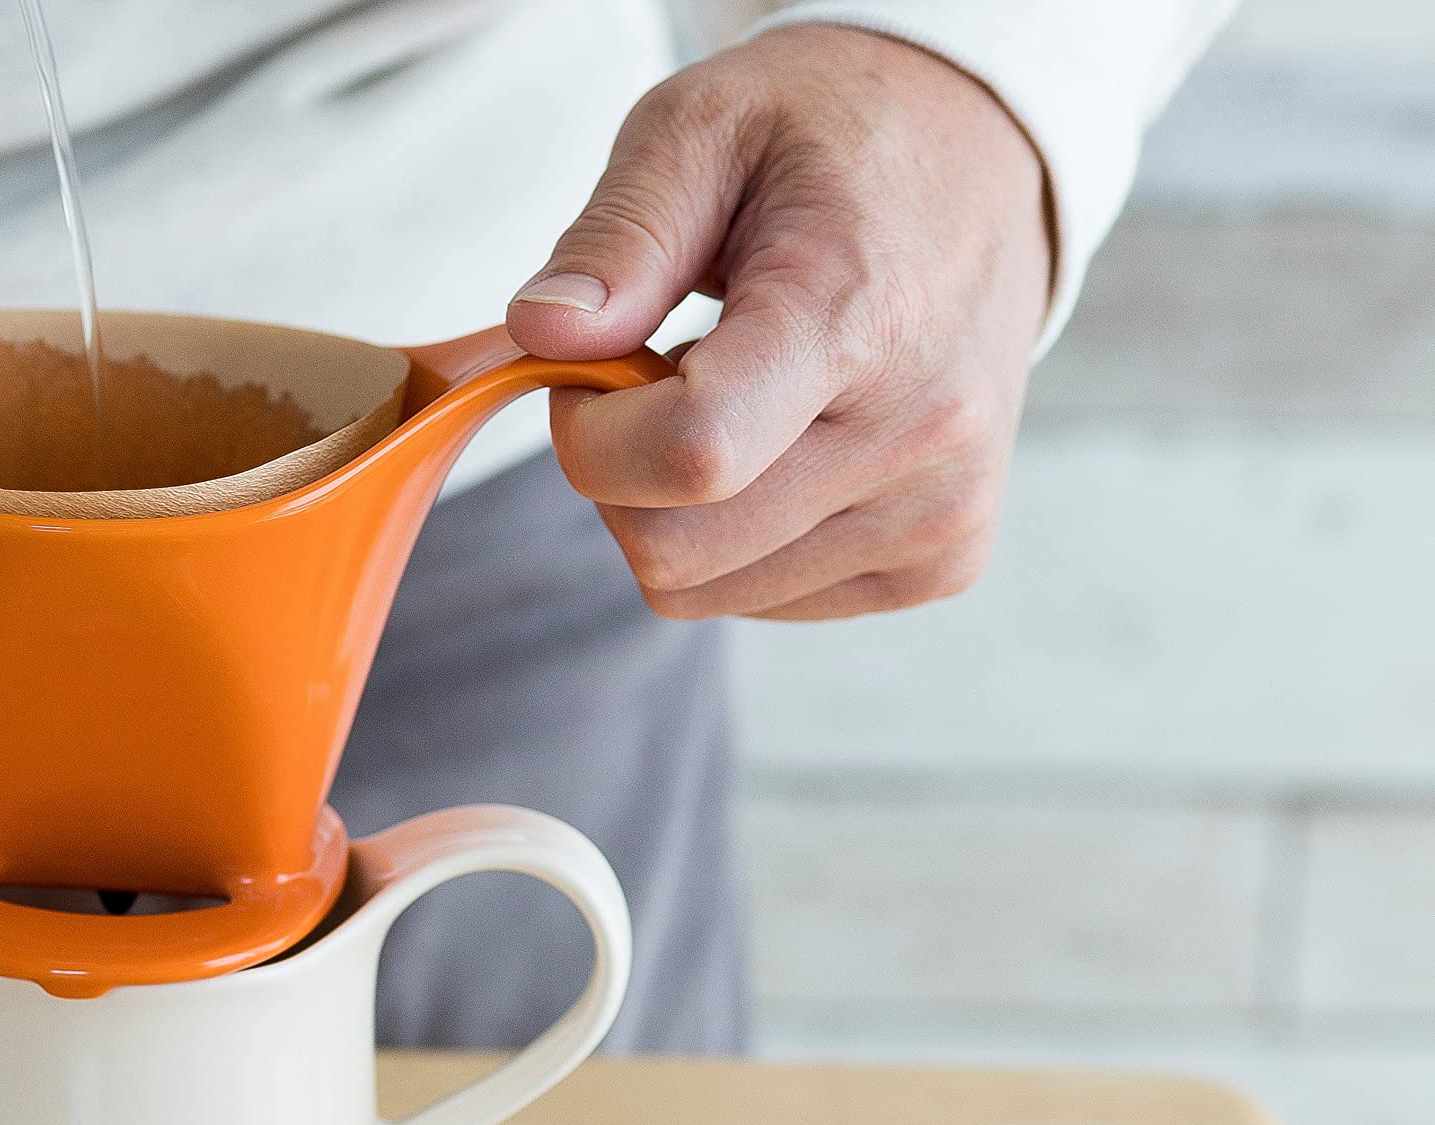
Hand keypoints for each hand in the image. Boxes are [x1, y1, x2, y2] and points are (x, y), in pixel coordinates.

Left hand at [505, 25, 1050, 620]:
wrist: (982, 162)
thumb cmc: (830, 140)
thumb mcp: (704, 125)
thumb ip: (618, 237)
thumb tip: (541, 334)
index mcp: (861, 315)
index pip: (689, 454)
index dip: (591, 437)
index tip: (590, 371)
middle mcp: (923, 431)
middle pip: (676, 551)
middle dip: (619, 474)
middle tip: (655, 373)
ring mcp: (943, 510)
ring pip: (705, 590)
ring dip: (675, 509)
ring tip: (733, 395)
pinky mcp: (945, 559)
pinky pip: (765, 600)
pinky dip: (736, 537)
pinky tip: (780, 441)